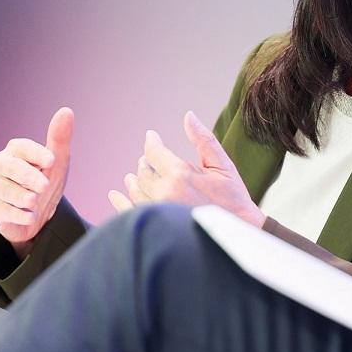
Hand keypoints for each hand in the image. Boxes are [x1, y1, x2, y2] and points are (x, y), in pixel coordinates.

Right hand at [0, 108, 73, 256]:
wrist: (38, 215)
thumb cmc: (44, 182)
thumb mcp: (56, 163)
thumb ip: (59, 139)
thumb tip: (66, 111)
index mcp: (15, 151)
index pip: (21, 147)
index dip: (35, 153)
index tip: (51, 160)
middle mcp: (0, 167)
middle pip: (9, 167)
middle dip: (27, 176)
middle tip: (45, 185)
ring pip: (4, 190)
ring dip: (21, 196)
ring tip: (35, 201)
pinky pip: (4, 211)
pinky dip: (19, 215)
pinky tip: (31, 216)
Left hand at [107, 112, 264, 225]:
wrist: (236, 235)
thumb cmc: (233, 200)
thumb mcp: (223, 166)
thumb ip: (203, 140)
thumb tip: (188, 116)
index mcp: (180, 174)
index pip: (154, 151)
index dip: (152, 142)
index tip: (151, 137)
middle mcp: (164, 192)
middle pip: (144, 171)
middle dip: (146, 163)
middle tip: (147, 160)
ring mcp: (157, 211)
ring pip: (136, 190)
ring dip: (134, 181)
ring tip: (132, 177)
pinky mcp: (155, 227)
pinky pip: (130, 211)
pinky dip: (121, 202)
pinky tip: (115, 195)